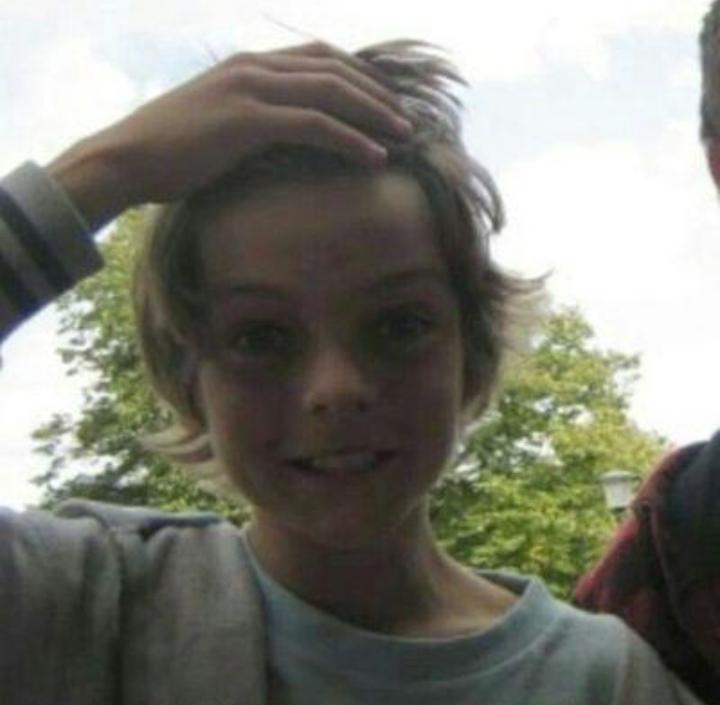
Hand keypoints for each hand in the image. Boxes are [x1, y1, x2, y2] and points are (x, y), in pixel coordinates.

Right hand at [47, 41, 412, 228]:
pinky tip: (376, 156)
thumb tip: (284, 140)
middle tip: (406, 119)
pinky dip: (351, 139)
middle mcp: (255, 67)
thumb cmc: (169, 151)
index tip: (386, 100)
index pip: (319, 57)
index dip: (360, 76)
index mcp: (249, 65)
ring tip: (404, 136)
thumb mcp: (218, 125)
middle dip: (377, 93)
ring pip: (331, 93)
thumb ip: (253, 119)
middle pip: (334, 69)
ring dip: (374, 113)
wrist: (126, 159)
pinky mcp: (248, 120)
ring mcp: (251, 89)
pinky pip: (315, 125)